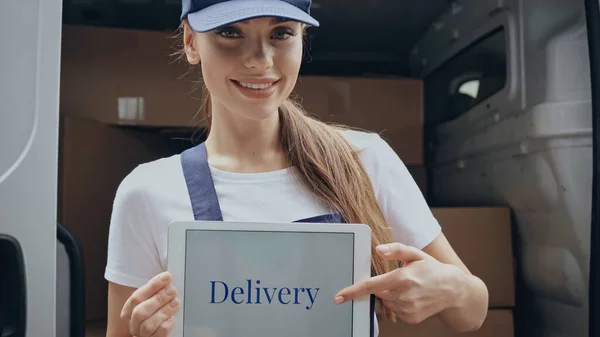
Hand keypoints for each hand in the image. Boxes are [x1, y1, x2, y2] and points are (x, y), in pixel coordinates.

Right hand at [120, 271, 180, 335]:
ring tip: (175, 303)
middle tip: (172, 290)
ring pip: (148, 325)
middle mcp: (133, 323)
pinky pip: (159, 334)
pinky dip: (166, 324)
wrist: (155, 330)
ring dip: (164, 311)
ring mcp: (142, 334)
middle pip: (140, 312)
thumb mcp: (150, 300)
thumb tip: (166, 277)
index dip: (153, 286)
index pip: (136, 297)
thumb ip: (155, 290)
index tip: (166, 277)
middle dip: (158, 299)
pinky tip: (172, 318)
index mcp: (129, 310)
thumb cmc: (153, 312)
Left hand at [334, 243, 465, 324]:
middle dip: (382, 286)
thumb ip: (396, 250)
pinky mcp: (410, 318)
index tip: (339, 297)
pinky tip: (412, 297)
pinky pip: (395, 311)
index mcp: (402, 278)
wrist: (453, 290)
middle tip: (398, 279)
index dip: (352, 291)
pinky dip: (398, 304)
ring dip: (390, 295)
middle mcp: (403, 295)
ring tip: (409, 288)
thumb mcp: (415, 254)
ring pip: (386, 302)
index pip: (371, 286)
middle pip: (378, 293)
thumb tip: (379, 250)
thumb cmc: (433, 269)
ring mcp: (407, 309)